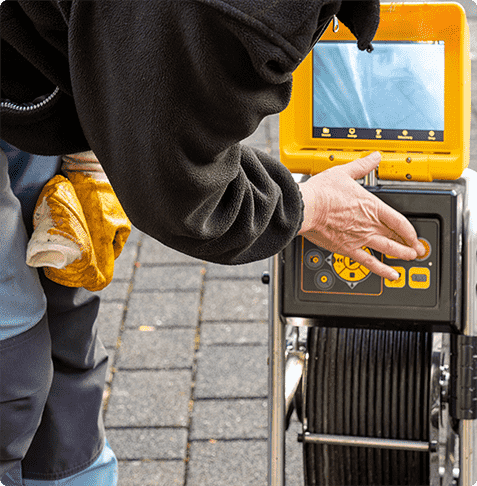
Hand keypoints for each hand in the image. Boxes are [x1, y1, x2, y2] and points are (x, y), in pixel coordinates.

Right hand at [298, 152, 425, 280]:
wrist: (307, 207)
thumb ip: (362, 166)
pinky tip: (391, 275)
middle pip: (395, 236)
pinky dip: (382, 270)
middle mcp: (369, 224)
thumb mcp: (344, 173)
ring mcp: (360, 238)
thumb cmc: (322, 192)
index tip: (415, 235)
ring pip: (388, 249)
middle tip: (417, 249)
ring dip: (401, 254)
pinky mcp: (347, 249)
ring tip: (409, 258)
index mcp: (371, 206)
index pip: (398, 221)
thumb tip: (374, 157)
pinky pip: (369, 262)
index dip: (410, 230)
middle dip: (409, 243)